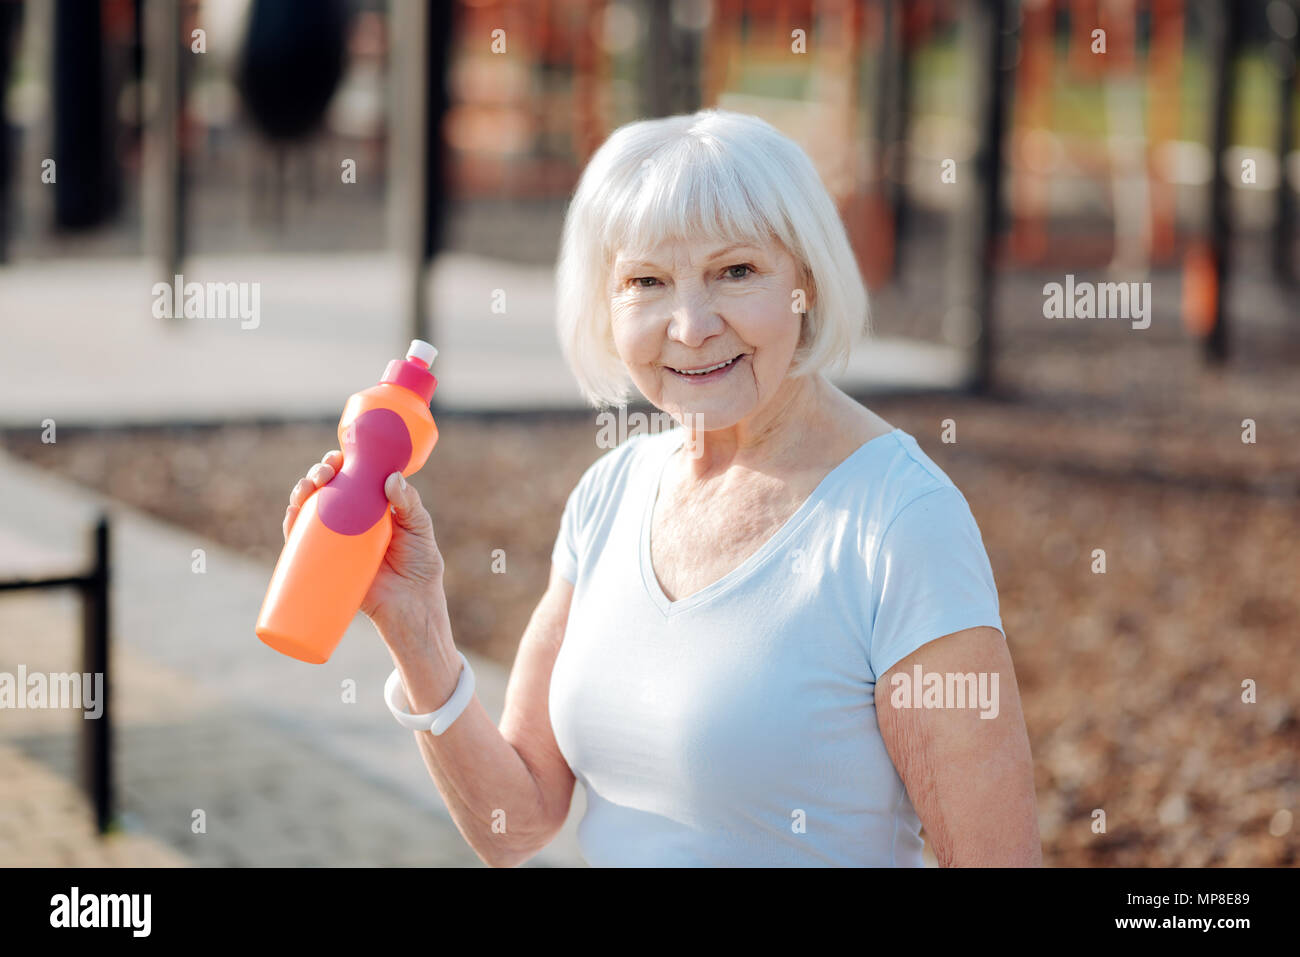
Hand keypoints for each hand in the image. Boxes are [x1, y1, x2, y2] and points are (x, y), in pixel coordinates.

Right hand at [283, 450, 445, 633]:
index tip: (339, 457)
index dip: (339, 463)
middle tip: (326, 472)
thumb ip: (410, 503)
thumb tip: (392, 478)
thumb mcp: (420, 527)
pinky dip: (292, 526)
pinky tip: (292, 513)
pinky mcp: (326, 561)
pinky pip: (302, 542)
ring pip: (309, 509)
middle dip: (318, 473)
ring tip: (308, 487)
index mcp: (372, 505)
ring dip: (301, 492)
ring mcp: (336, 539)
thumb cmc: (420, 564)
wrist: (412, 603)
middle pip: (326, 488)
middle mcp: (350, 519)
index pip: (351, 476)